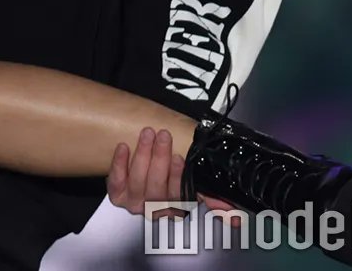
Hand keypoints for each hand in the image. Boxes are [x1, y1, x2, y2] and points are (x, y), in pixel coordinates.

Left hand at [107, 127, 237, 217]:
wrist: (141, 166)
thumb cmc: (171, 174)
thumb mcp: (195, 184)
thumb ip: (215, 199)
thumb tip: (235, 218)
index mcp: (177, 207)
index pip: (179, 196)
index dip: (179, 177)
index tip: (180, 157)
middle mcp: (155, 209)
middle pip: (157, 187)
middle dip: (160, 158)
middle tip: (163, 136)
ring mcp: (135, 203)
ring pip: (139, 181)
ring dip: (143, 154)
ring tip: (147, 134)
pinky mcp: (117, 194)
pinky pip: (116, 181)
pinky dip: (119, 163)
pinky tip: (123, 147)